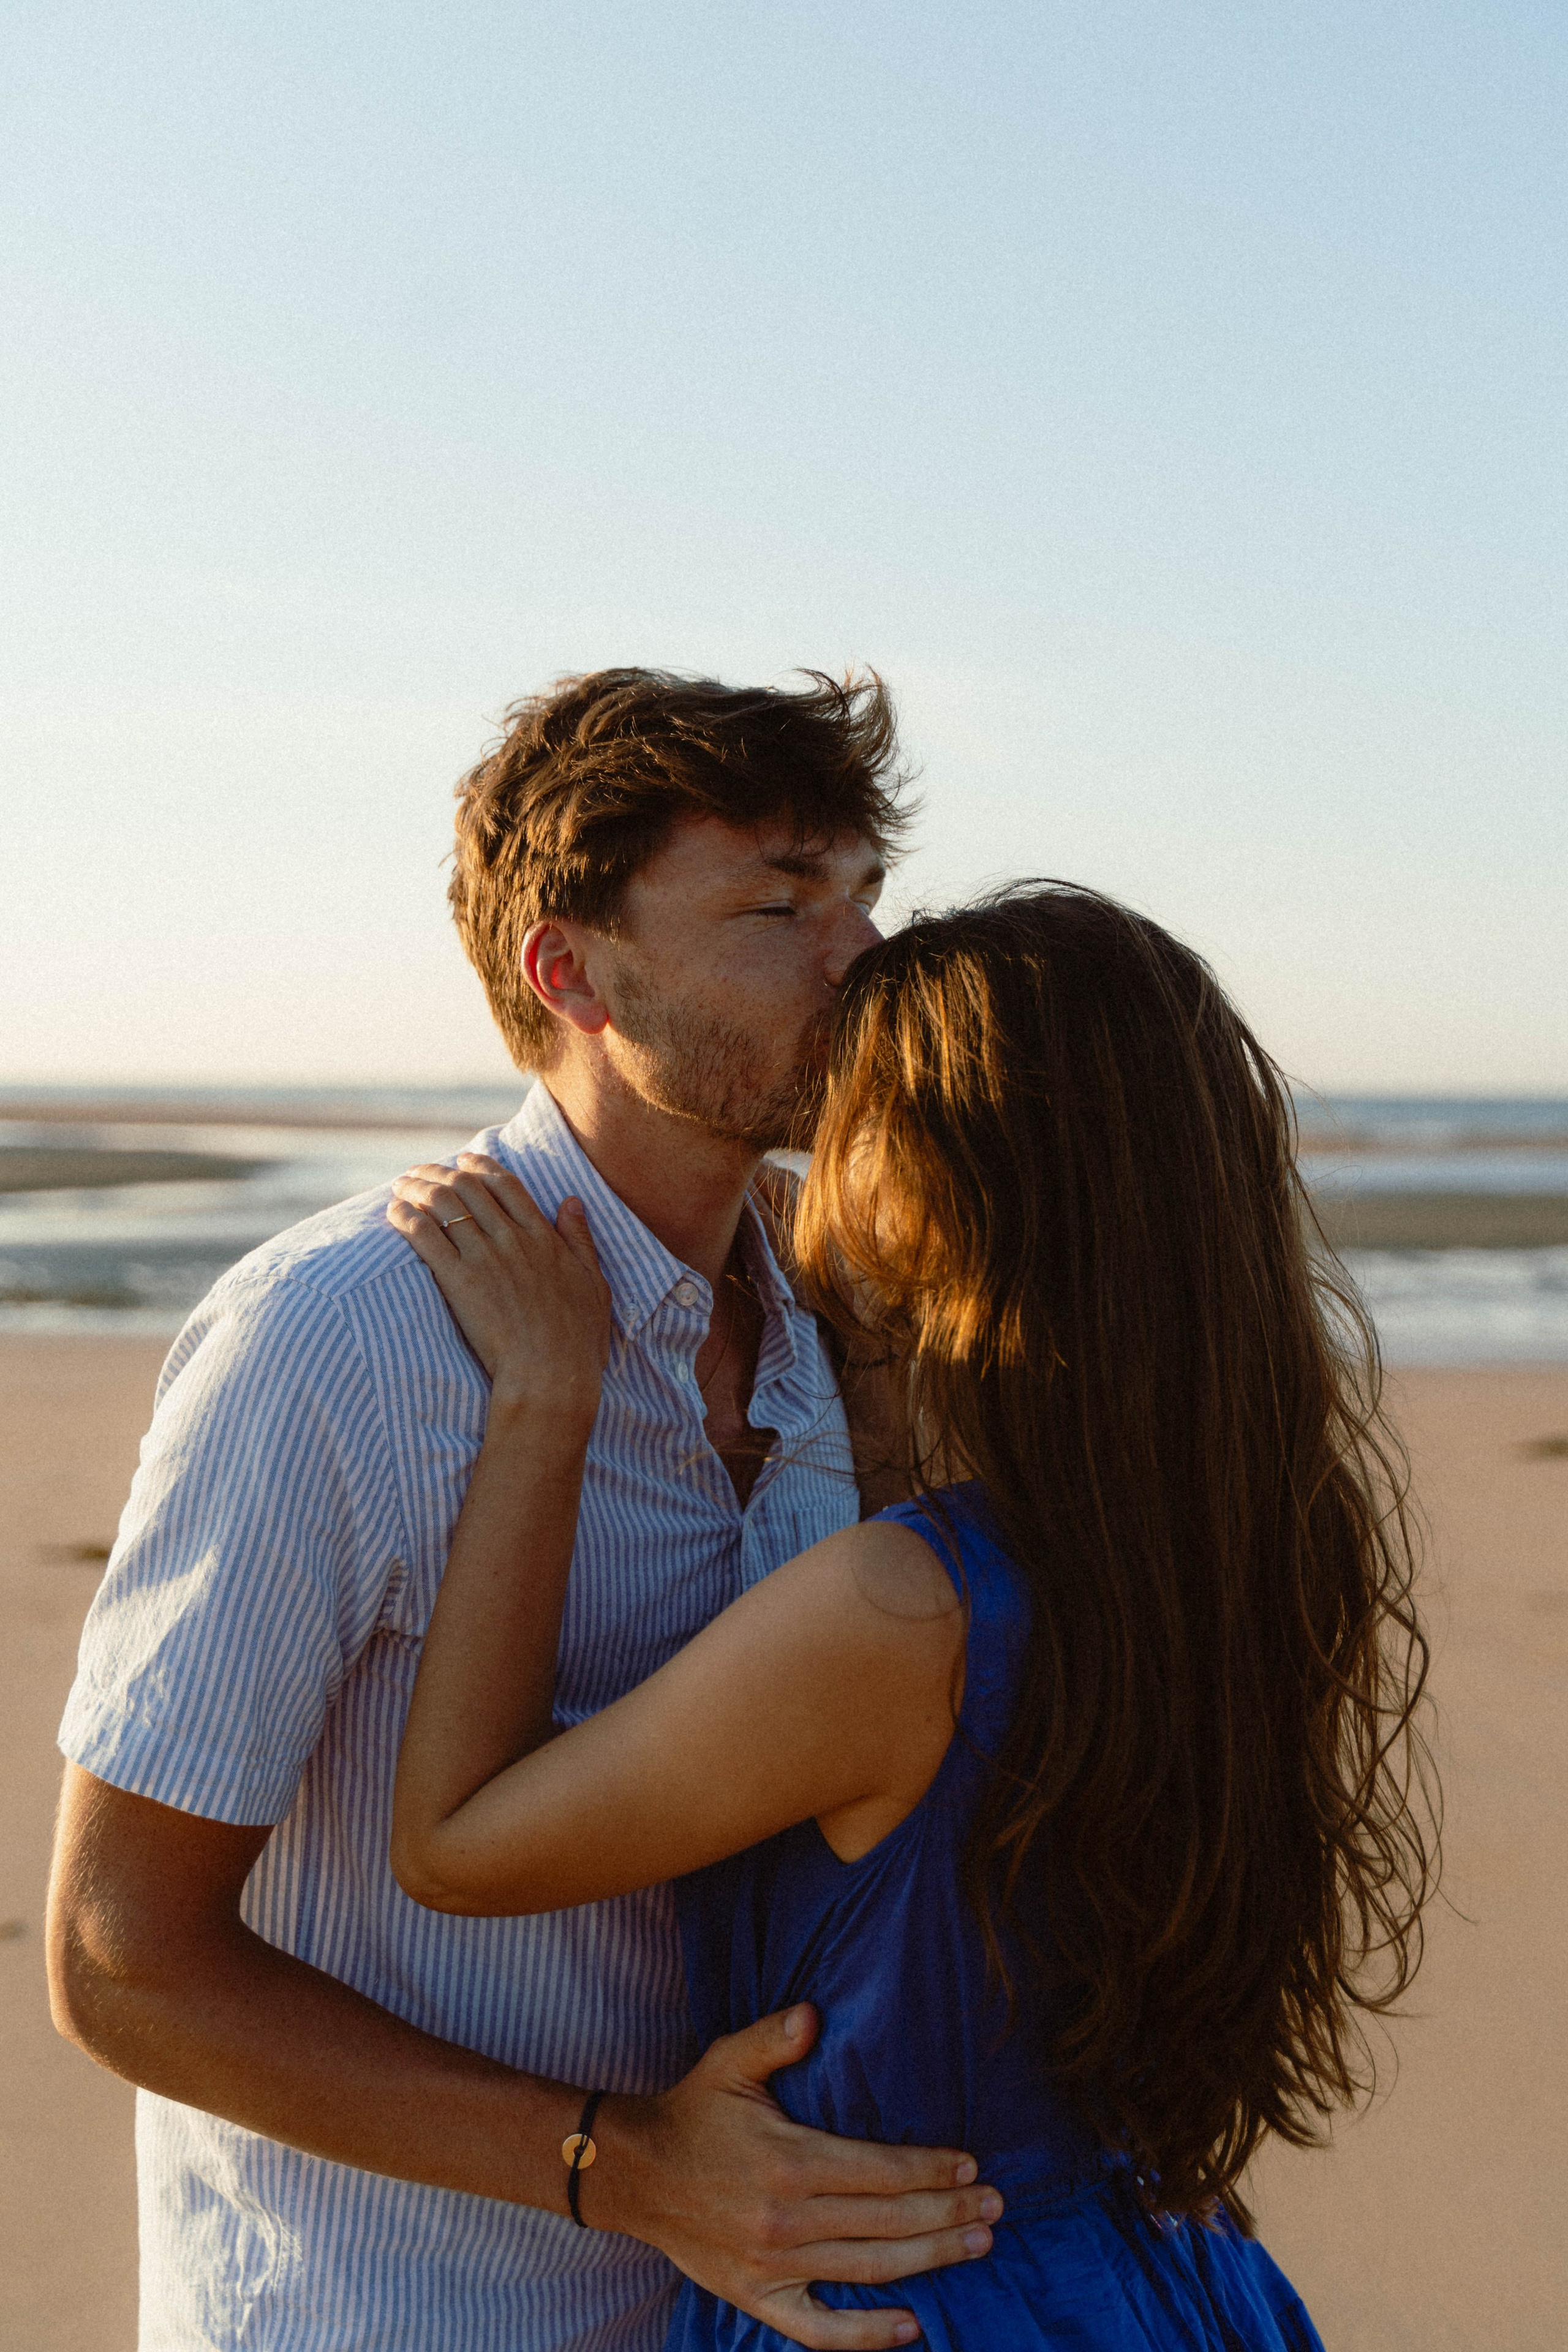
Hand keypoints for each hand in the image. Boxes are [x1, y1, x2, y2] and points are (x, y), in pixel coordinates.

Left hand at [387, 1154, 610, 1421]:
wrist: (551, 1374)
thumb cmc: (577, 1339)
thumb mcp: (594, 1282)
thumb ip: (580, 1239)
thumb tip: (572, 1201)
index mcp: (543, 1237)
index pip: (506, 1185)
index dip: (481, 1166)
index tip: (463, 1160)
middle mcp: (512, 1239)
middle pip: (469, 1188)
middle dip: (439, 1172)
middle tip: (420, 1171)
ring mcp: (484, 1258)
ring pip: (444, 1204)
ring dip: (417, 1187)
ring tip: (401, 1185)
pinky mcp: (458, 1281)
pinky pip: (426, 1236)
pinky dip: (406, 1217)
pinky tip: (393, 1211)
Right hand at [589, 2005, 1000, 2349]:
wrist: (635, 2175)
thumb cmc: (692, 2111)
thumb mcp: (728, 2061)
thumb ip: (775, 2037)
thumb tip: (815, 2015)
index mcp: (787, 2161)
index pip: (881, 2171)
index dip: (932, 2169)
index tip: (973, 2167)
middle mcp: (786, 2221)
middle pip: (888, 2223)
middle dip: (949, 2213)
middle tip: (997, 2208)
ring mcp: (773, 2267)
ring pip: (870, 2270)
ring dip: (930, 2260)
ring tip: (978, 2245)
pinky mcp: (758, 2298)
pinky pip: (822, 2330)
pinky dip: (869, 2336)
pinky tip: (914, 2327)